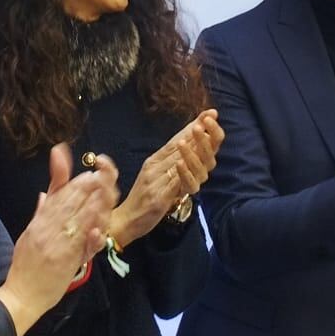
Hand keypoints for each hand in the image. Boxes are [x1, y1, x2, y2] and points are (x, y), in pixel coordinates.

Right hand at [0, 146, 116, 335]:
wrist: (23, 294)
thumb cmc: (25, 266)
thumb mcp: (28, 234)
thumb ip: (40, 213)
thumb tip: (46, 194)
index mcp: (39, 222)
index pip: (58, 196)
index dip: (75, 182)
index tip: (89, 173)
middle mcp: (48, 229)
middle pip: (70, 202)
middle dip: (88, 187)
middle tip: (102, 177)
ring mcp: (59, 244)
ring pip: (78, 218)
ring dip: (94, 202)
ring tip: (107, 190)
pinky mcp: (68, 260)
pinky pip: (82, 243)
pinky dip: (92, 231)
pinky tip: (100, 222)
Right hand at [110, 109, 223, 247]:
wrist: (124, 221)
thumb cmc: (141, 200)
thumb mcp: (153, 178)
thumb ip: (167, 164)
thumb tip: (186, 151)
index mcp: (153, 162)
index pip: (174, 141)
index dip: (190, 127)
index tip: (207, 114)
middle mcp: (153, 169)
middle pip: (177, 147)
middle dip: (195, 131)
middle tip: (210, 116)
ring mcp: (155, 182)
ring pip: (176, 161)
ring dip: (190, 146)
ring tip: (201, 132)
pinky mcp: (157, 198)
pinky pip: (171, 184)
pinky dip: (180, 173)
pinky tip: (187, 162)